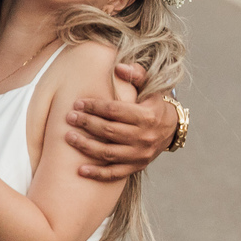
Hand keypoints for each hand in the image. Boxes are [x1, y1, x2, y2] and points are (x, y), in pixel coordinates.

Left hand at [66, 63, 177, 180]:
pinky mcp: (137, 167)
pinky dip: (97, 173)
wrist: (172, 129)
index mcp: (147, 116)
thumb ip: (136, 74)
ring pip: (109, 153)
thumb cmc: (155, 104)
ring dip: (86, 146)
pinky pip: (114, 174)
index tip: (78, 103)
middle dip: (86, 123)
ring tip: (69, 137)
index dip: (95, 106)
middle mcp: (144, 137)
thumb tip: (119, 67)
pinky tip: (80, 170)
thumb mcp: (151, 87)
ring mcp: (140, 154)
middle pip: (109, 131)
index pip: (115, 111)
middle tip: (69, 117)